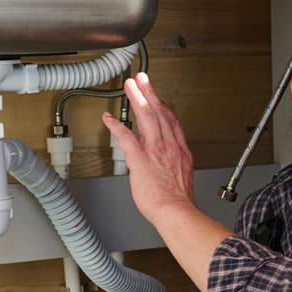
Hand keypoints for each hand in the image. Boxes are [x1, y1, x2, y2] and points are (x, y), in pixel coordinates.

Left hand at [101, 72, 195, 224]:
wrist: (177, 212)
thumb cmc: (178, 202)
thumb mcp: (183, 179)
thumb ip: (174, 167)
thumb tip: (166, 167)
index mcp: (180, 151)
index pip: (172, 122)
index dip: (164, 107)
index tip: (158, 98)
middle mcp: (169, 146)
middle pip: (160, 112)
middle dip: (150, 93)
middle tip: (142, 80)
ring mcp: (155, 150)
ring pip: (146, 117)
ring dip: (137, 99)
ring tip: (130, 86)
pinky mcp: (140, 159)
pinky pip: (126, 137)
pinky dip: (116, 126)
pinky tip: (109, 119)